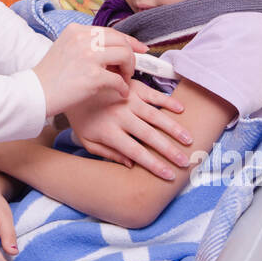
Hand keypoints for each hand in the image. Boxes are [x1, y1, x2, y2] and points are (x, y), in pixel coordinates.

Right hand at [31, 24, 146, 118]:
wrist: (36, 93)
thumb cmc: (50, 76)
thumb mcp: (66, 48)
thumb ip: (87, 44)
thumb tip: (114, 49)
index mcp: (76, 30)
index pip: (111, 31)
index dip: (129, 41)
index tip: (140, 49)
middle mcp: (83, 39)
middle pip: (122, 41)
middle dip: (131, 56)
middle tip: (130, 70)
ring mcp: (88, 56)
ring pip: (125, 56)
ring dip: (129, 70)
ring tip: (124, 80)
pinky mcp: (93, 76)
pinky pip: (119, 80)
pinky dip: (123, 88)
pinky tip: (120, 93)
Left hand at [66, 78, 193, 180]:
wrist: (71, 84)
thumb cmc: (81, 117)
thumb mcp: (87, 140)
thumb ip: (108, 153)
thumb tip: (130, 165)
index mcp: (109, 132)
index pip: (136, 153)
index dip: (154, 165)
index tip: (170, 176)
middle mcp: (120, 117)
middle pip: (149, 137)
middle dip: (169, 151)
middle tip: (185, 162)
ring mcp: (128, 100)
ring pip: (155, 116)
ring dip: (174, 129)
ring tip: (189, 140)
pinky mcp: (132, 86)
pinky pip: (153, 95)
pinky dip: (168, 102)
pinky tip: (181, 110)